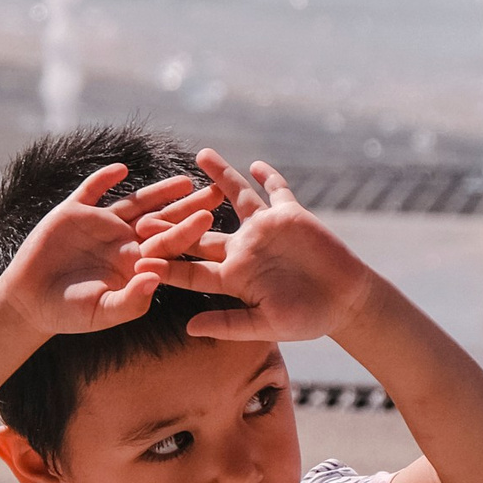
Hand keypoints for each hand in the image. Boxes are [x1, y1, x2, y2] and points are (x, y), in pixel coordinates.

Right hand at [0, 164, 220, 337]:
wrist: (30, 302)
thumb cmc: (69, 314)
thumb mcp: (102, 313)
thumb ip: (131, 300)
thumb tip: (156, 277)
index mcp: (133, 264)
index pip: (166, 245)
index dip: (187, 231)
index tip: (209, 218)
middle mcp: (122, 241)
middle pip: (162, 218)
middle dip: (188, 205)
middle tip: (218, 190)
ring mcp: (100, 224)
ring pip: (136, 202)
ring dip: (159, 191)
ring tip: (186, 179)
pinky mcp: (74, 212)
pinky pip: (92, 190)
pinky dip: (104, 179)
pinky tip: (121, 169)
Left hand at [137, 149, 377, 341]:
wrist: (344, 302)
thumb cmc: (307, 320)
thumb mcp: (267, 327)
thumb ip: (229, 324)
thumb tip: (189, 328)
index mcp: (233, 277)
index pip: (192, 270)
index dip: (167, 266)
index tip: (139, 262)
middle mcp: (243, 249)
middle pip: (201, 231)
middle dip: (173, 222)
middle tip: (143, 215)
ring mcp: (264, 230)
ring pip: (236, 196)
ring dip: (219, 177)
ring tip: (200, 155)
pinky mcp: (289, 216)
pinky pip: (276, 190)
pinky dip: (268, 176)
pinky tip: (253, 163)